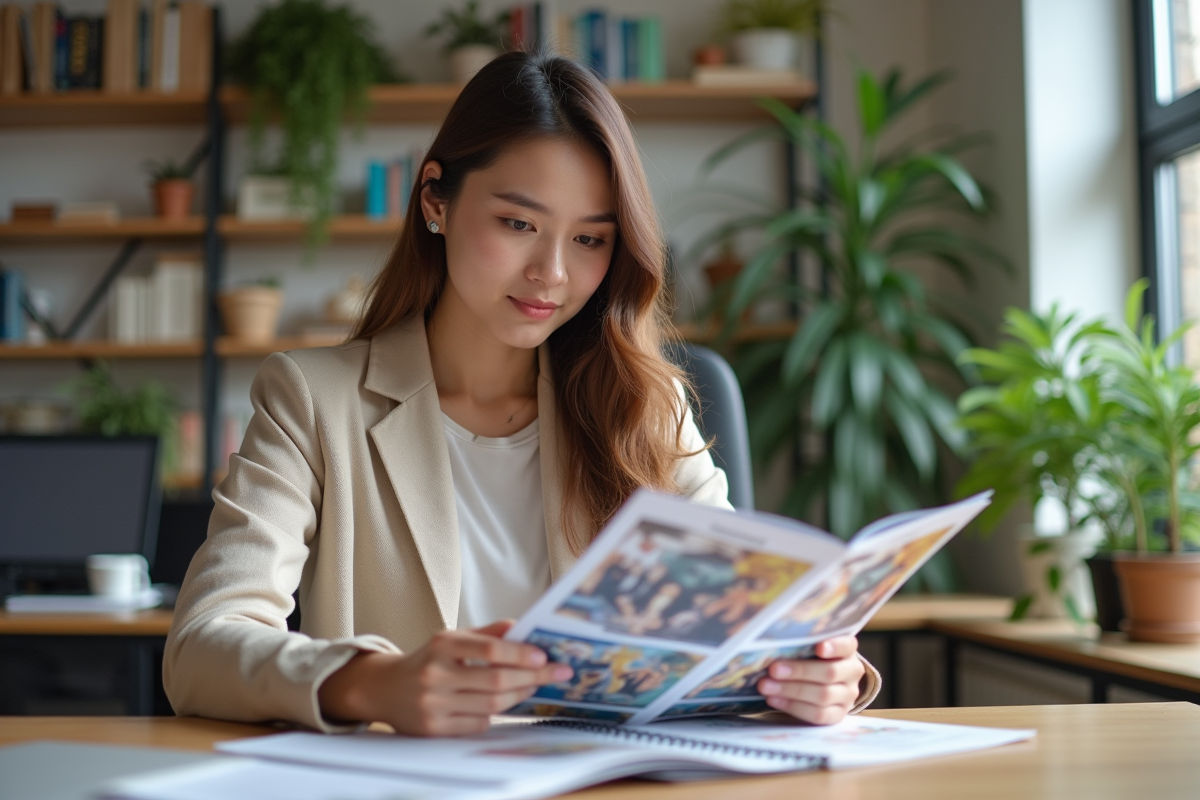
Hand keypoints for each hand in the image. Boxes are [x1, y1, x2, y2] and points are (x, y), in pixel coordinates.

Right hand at [318, 620, 571, 735]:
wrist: (385, 688)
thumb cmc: (429, 660)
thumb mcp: (452, 639)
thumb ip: (488, 633)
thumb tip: (522, 627)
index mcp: (443, 645)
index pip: (490, 649)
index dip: (521, 654)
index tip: (544, 656)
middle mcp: (435, 674)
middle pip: (496, 681)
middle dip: (532, 677)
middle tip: (556, 674)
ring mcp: (432, 704)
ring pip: (491, 705)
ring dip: (519, 696)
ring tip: (534, 686)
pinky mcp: (433, 729)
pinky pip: (478, 723)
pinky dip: (495, 713)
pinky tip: (502, 703)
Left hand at [757, 635, 864, 724]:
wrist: (822, 682)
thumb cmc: (810, 657)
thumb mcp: (809, 646)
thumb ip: (799, 643)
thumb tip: (771, 641)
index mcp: (847, 650)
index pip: (846, 645)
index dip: (834, 646)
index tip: (819, 647)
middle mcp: (852, 672)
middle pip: (830, 673)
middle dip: (799, 671)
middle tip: (773, 669)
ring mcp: (848, 695)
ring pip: (823, 696)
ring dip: (790, 691)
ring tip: (766, 686)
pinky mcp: (838, 715)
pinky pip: (818, 715)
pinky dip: (793, 707)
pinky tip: (774, 700)